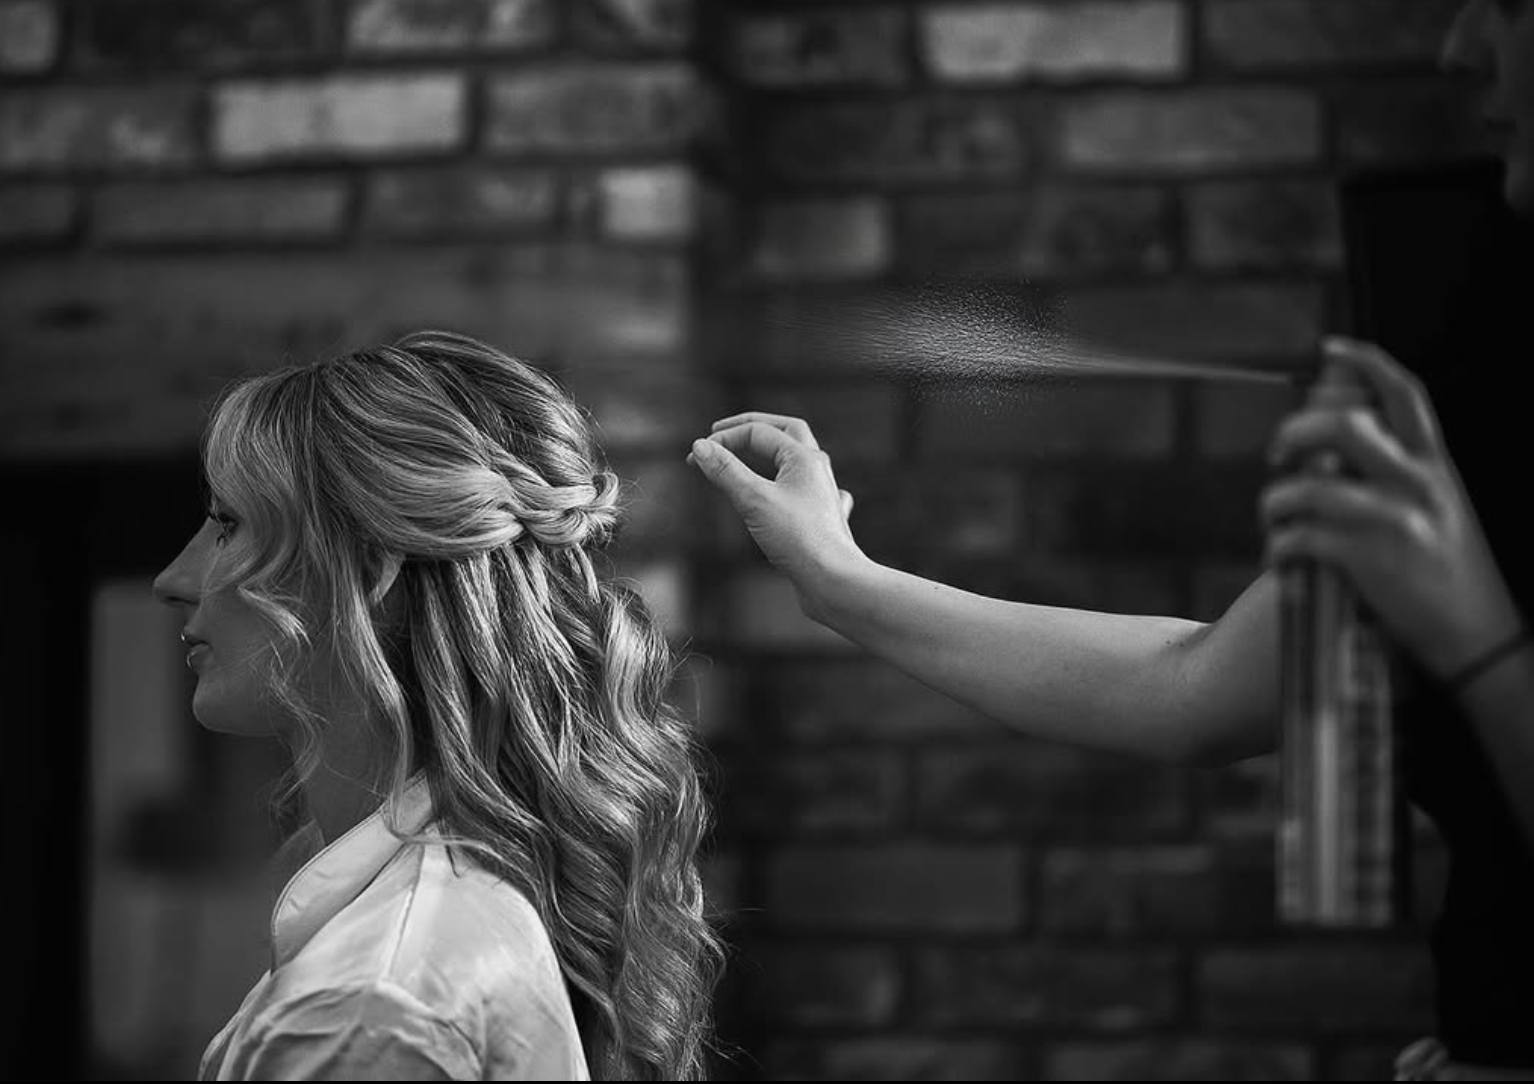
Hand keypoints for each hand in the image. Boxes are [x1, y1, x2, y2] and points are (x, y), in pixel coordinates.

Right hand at [686, 413, 862, 605]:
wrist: (833, 581)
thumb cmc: (799, 539)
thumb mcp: (753, 500)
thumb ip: (725, 471)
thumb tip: (700, 446)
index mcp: (804, 457)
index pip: (756, 432)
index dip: (722, 440)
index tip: (695, 458)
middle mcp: (817, 469)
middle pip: (786, 431)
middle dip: (752, 428)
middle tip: (721, 432)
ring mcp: (822, 494)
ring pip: (796, 461)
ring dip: (770, 454)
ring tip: (747, 458)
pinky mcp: (821, 520)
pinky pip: (810, 491)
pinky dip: (792, 485)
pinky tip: (792, 494)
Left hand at [1261, 336, 1523, 679]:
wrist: (1477, 638)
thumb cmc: (1449, 572)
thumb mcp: (1441, 507)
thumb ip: (1402, 472)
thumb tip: (1339, 445)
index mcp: (1434, 465)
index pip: (1404, 394)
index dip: (1365, 361)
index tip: (1329, 348)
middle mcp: (1416, 483)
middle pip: (1340, 425)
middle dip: (1293, 432)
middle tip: (1278, 455)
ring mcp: (1392, 520)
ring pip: (1306, 487)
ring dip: (1274, 503)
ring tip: (1273, 521)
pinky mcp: (1368, 560)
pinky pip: (1298, 538)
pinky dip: (1277, 547)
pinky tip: (1280, 558)